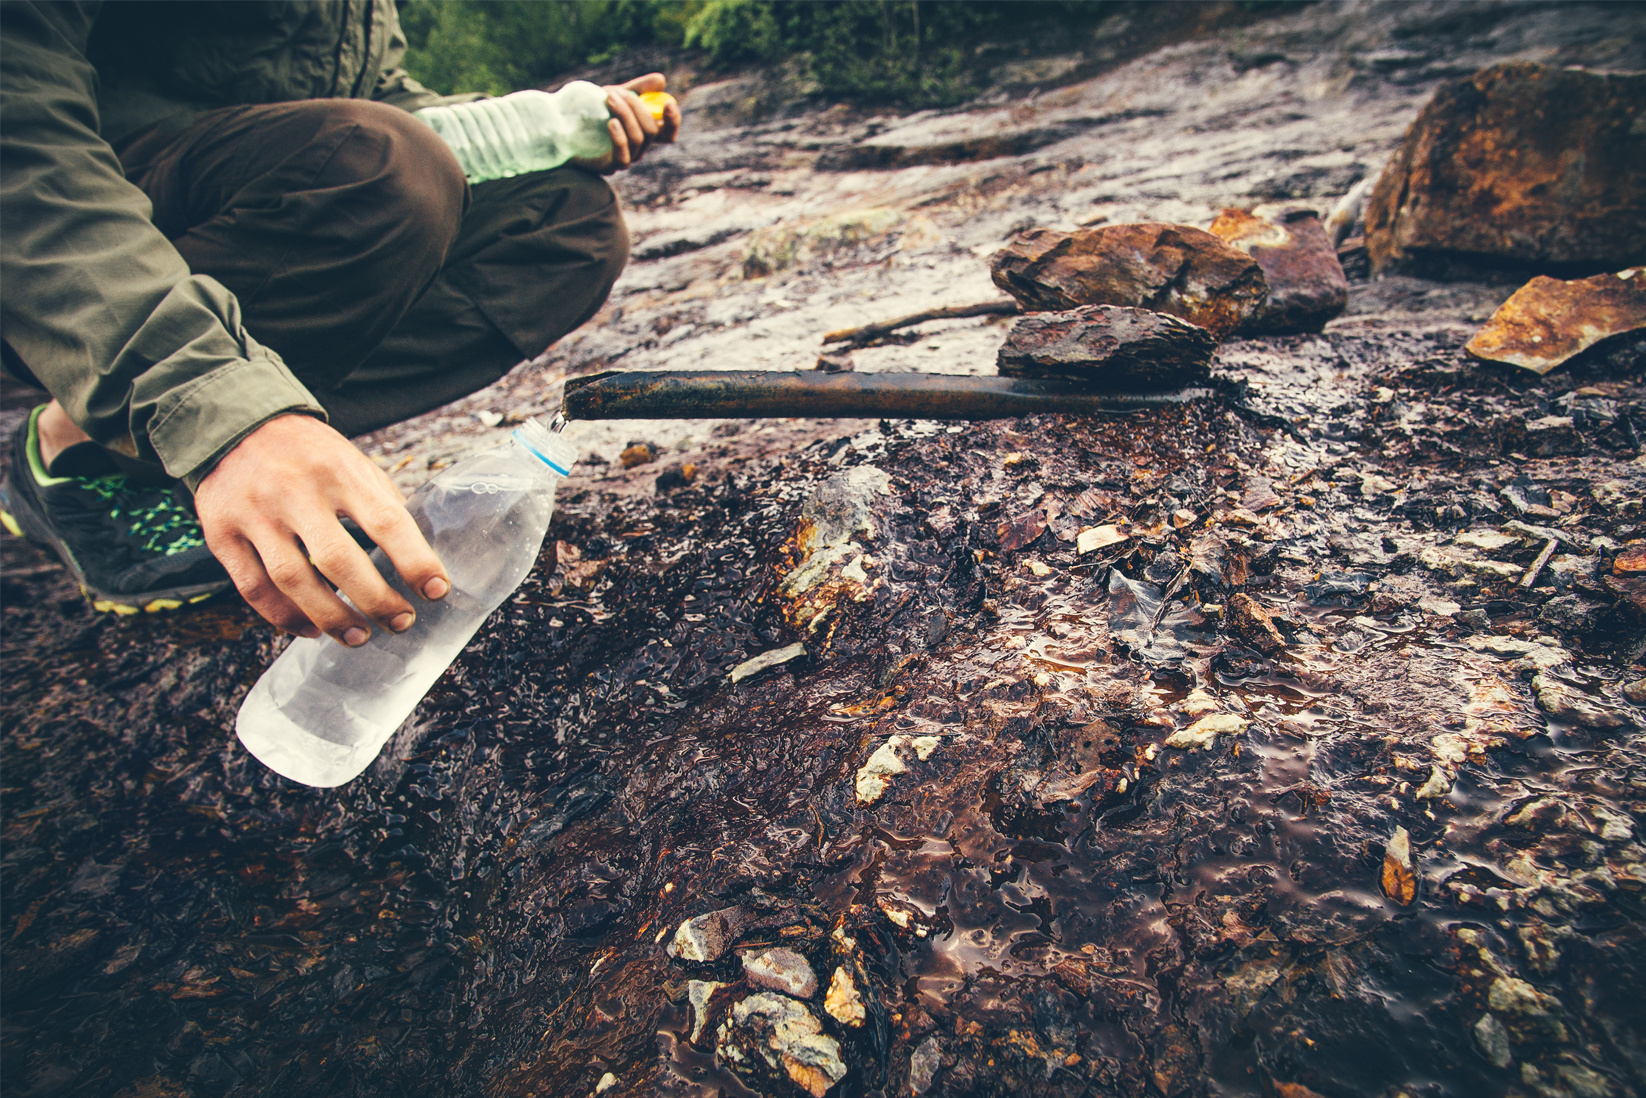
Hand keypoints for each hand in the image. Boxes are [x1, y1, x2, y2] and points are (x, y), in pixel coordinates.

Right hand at [194, 414, 449, 645]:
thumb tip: (418, 558)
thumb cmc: (309, 454)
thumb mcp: (353, 462)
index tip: (436, 590)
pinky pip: (254, 589)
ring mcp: (254, 514)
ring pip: (293, 580)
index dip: (415, 561)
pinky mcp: (222, 533)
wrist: (237, 426)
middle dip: (375, 600)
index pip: (385, 522)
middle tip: (401, 622)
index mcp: (338, 471)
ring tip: (359, 637)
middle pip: (338, 559)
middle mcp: (294, 491)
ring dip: (331, 618)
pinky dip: (285, 617)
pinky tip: (311, 628)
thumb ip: (380, 504)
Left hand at [598, 72, 680, 173]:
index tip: (668, 103)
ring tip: (608, 98)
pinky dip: (620, 137)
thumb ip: (638, 88)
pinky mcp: (611, 167)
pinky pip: (623, 156)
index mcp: (644, 132)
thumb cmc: (594, 111)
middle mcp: (639, 148)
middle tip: (617, 93)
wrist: (566, 125)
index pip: (668, 133)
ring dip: (625, 115)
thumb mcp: (617, 95)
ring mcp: (627, 158)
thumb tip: (661, 81)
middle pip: (651, 130)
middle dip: (636, 107)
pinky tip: (611, 122)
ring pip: (638, 138)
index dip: (673, 121)